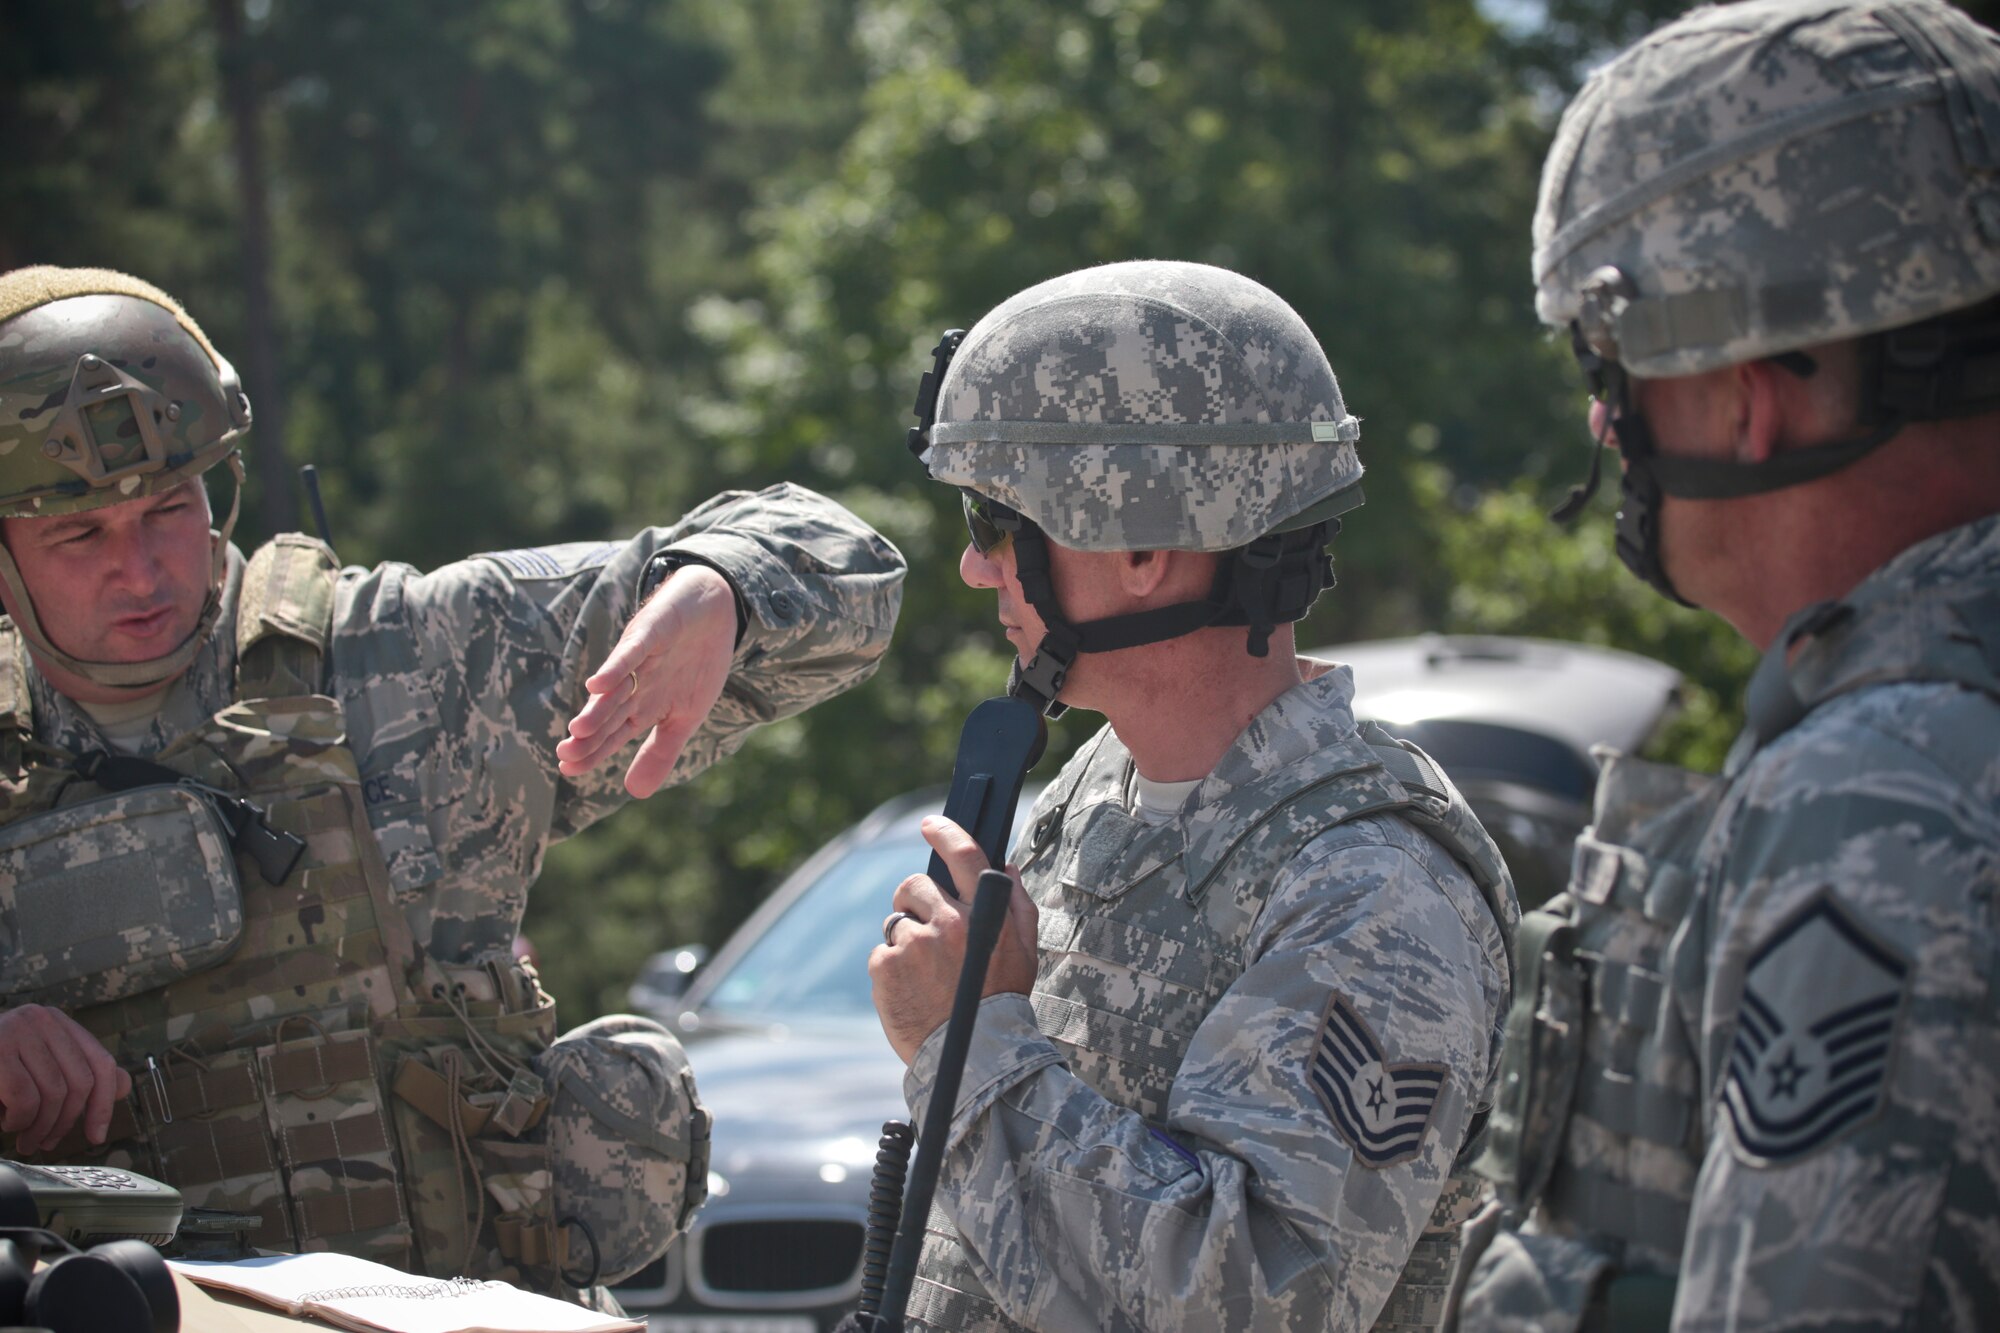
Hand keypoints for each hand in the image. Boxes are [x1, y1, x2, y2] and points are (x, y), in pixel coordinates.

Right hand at [0, 1005, 130, 1152]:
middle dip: (66, 1122)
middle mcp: (40, 1019)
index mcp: (56, 1022)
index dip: (104, 1102)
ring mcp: (16, 1031)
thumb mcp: (36, 1067)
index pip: (101, 1062)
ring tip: (26, 1140)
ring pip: (53, 1094)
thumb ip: (76, 1072)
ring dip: (40, 1128)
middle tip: (47, 1144)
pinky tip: (6, 1123)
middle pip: (80, 1082)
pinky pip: (24, 1098)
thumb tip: (124, 1087)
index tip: (97, 1135)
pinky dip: (18, 1121)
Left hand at [557, 564, 736, 797]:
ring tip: (578, 730)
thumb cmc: (697, 664)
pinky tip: (598, 684)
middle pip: (607, 713)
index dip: (592, 752)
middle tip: (565, 754)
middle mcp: (636, 683)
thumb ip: (660, 753)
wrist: (716, 609)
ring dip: (598, 707)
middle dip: (588, 735)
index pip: (612, 734)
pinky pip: (632, 651)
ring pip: (616, 686)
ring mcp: (641, 657)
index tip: (568, 769)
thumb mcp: (686, 718)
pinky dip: (616, 667)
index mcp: (642, 705)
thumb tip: (633, 794)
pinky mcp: (651, 631)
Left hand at [868, 815, 1038, 1063]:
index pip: (964, 854)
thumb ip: (1018, 905)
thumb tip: (1006, 866)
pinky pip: (883, 952)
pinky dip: (892, 968)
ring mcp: (914, 944)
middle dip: (914, 899)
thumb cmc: (1003, 1001)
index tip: (930, 825)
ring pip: (896, 922)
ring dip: (906, 939)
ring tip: (925, 974)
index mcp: (983, 912)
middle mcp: (947, 922)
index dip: (945, 832)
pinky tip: (912, 990)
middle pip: (915, 886)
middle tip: (924, 926)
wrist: (974, 1057)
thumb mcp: (1025, 951)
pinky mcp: (887, 966)